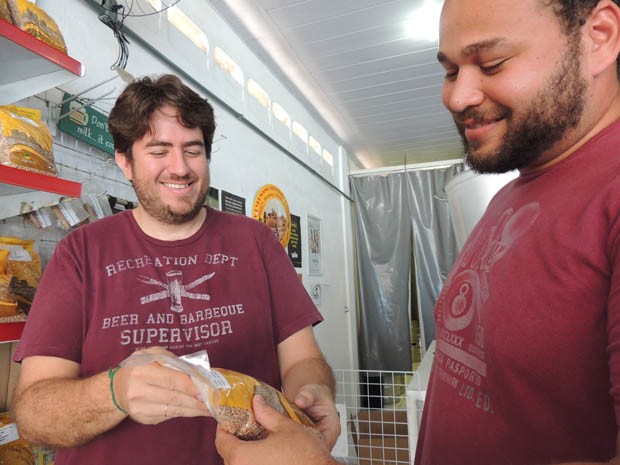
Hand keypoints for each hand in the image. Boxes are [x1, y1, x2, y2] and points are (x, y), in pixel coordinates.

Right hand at [112, 347, 210, 423]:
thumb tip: (195, 371)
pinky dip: (184, 412)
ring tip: (210, 408)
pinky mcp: (144, 419)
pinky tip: (195, 410)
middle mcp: (139, 391)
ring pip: (173, 410)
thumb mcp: (152, 354)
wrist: (116, 389)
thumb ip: (172, 360)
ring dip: (194, 410)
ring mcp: (140, 408)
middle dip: (197, 400)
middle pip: (175, 398)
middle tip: (214, 401)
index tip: (207, 390)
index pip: (172, 380)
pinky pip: (168, 415)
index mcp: (142, 371)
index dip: (191, 386)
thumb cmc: (139, 367)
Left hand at [215, 395, 340, 464]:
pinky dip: (252, 463)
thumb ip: (266, 413)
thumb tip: (256, 401)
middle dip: (234, 441)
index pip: (221, 441)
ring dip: (244, 454)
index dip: (224, 428)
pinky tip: (265, 456)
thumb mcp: (285, 427)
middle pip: (228, 455)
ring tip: (255, 441)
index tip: (229, 421)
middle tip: (244, 428)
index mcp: (243, 457)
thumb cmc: (306, 455)